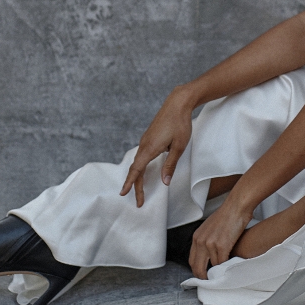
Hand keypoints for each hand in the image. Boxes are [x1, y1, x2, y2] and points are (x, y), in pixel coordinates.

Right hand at [119, 87, 195, 206]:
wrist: (178, 103)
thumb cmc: (180, 123)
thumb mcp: (179, 147)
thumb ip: (170, 165)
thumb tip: (164, 182)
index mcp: (149, 148)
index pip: (136, 169)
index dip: (130, 183)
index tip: (123, 193)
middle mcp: (144, 144)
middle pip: (136, 168)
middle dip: (135, 185)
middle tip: (140, 201)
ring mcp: (146, 140)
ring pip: (138, 161)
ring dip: (138, 176)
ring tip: (139, 189)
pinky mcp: (149, 137)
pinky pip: (142, 155)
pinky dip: (140, 166)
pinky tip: (143, 171)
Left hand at [188, 200, 252, 279]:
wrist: (236, 206)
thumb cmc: (227, 215)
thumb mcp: (210, 228)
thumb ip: (207, 241)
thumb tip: (209, 255)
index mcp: (196, 237)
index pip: (192, 260)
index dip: (197, 270)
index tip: (203, 275)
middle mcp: (201, 241)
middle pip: (197, 267)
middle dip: (203, 277)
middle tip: (210, 281)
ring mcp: (210, 244)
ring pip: (213, 266)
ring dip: (218, 270)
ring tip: (223, 272)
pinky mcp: (222, 245)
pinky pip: (222, 262)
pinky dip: (226, 266)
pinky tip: (230, 265)